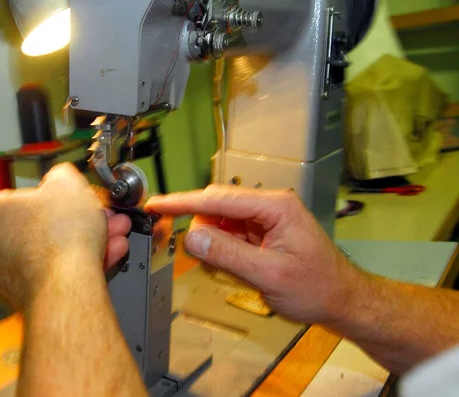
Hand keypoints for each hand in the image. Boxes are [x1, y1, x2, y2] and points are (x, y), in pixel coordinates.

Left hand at [0, 164, 130, 307]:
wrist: (66, 285)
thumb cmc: (59, 237)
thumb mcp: (67, 182)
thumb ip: (61, 175)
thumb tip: (61, 177)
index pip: (25, 195)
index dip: (57, 194)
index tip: (73, 196)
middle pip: (44, 223)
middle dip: (79, 217)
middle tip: (99, 214)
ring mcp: (12, 271)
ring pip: (56, 247)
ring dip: (87, 237)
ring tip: (113, 232)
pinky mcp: (31, 291)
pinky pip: (60, 269)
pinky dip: (83, 260)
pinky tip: (108, 252)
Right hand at [145, 185, 360, 323]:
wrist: (341, 300)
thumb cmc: (318, 286)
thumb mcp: (269, 274)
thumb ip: (229, 254)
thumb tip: (193, 237)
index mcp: (275, 206)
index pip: (218, 199)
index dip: (182, 202)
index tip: (157, 204)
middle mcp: (269, 206)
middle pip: (216, 206)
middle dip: (199, 227)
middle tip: (188, 251)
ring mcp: (265, 219)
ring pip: (220, 222)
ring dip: (213, 243)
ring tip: (227, 270)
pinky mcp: (262, 232)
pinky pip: (230, 234)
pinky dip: (222, 249)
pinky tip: (231, 267)